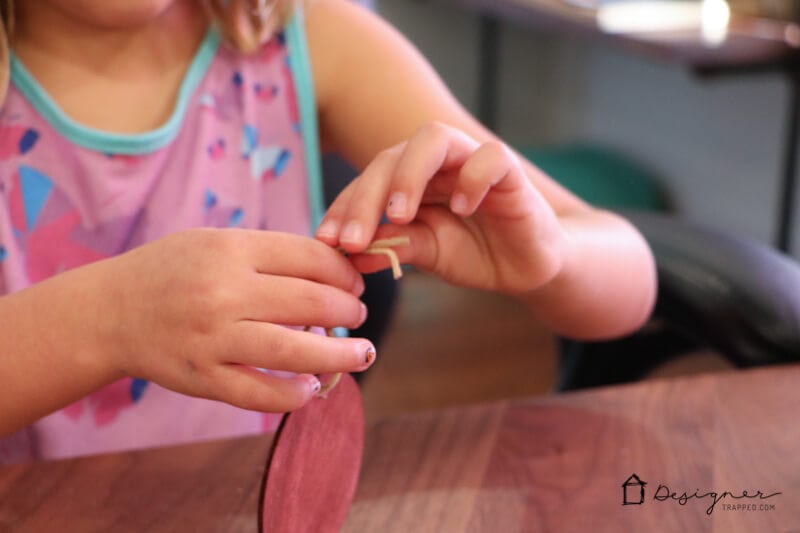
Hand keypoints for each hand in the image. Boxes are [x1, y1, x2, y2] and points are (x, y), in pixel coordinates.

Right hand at [94, 228, 373, 412]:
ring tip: (362, 354)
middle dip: (349, 311)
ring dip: (340, 356)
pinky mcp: (201, 378)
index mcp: (231, 249)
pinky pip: (259, 394)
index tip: (355, 283)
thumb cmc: (172, 271)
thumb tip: (334, 271)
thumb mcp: (215, 243)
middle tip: (359, 316)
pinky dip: (293, 395)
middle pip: (312, 303)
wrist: (110, 311)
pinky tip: (311, 388)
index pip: (311, 258)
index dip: (345, 272)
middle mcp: (223, 292)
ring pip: (295, 353)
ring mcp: (212, 339)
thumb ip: (269, 254)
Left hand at [316, 122, 569, 293]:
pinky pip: (489, 156)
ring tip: (399, 215)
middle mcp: (435, 162)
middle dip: (365, 198)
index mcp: (409, 179)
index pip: (367, 181)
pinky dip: (472, 178)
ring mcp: (471, 160)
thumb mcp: (427, 253)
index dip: (343, 208)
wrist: (526, 265)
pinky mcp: (509, 170)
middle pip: (390, 156)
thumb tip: (347, 255)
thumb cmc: (474, 252)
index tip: (327, 241)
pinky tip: (461, 209)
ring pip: (433, 138)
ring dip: (409, 175)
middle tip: (353, 240)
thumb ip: (393, 247)